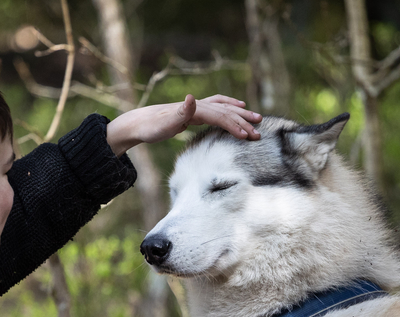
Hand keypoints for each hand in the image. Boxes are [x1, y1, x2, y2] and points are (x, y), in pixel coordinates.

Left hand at [106, 94, 261, 155]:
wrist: (139, 123)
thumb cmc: (151, 127)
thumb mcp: (163, 124)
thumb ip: (180, 112)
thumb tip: (192, 97)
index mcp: (194, 110)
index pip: (220, 116)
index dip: (234, 126)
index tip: (247, 136)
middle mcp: (198, 105)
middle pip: (226, 111)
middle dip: (243, 122)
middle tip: (259, 133)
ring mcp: (197, 107)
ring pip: (225, 107)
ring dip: (241, 113)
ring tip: (257, 119)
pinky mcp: (196, 111)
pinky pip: (218, 107)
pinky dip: (230, 106)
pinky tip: (238, 107)